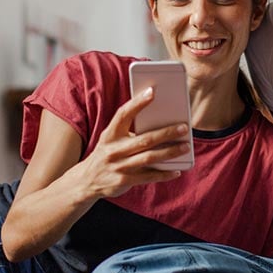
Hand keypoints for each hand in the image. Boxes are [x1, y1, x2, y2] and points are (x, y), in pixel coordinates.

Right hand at [74, 87, 189, 198]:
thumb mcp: (111, 139)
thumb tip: (160, 122)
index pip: (123, 114)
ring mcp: (119, 166)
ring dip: (170, 151)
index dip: (137, 102)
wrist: (86, 181)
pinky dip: (164, 174)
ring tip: (186, 146)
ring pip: (149, 157)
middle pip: (144, 139)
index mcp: (110, 134)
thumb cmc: (107, 153)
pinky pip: (149, 177)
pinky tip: (177, 170)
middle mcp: (113, 149)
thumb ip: (129, 131)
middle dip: (166, 132)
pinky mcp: (124, 181)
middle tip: (184, 127)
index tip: (152, 91)